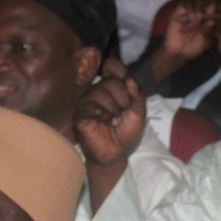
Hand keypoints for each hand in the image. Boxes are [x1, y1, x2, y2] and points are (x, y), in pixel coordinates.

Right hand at [74, 58, 146, 211]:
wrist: (116, 154)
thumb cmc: (125, 134)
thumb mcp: (139, 114)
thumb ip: (138, 97)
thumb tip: (130, 80)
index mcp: (112, 88)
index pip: (113, 66)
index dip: (121, 71)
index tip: (129, 84)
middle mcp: (98, 91)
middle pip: (111, 81)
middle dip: (123, 98)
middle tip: (124, 112)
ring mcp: (88, 102)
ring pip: (100, 92)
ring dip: (114, 108)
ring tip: (117, 121)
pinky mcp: (81, 115)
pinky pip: (90, 106)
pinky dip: (104, 114)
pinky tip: (112, 122)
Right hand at [162, 0, 220, 60]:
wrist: (179, 53)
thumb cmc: (195, 47)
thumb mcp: (206, 40)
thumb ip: (209, 30)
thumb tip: (213, 21)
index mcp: (214, 15)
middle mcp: (204, 8)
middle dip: (213, 1)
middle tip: (212, 10)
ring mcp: (192, 7)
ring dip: (200, 5)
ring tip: (200, 18)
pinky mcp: (180, 9)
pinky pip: (186, 1)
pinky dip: (190, 9)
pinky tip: (192, 18)